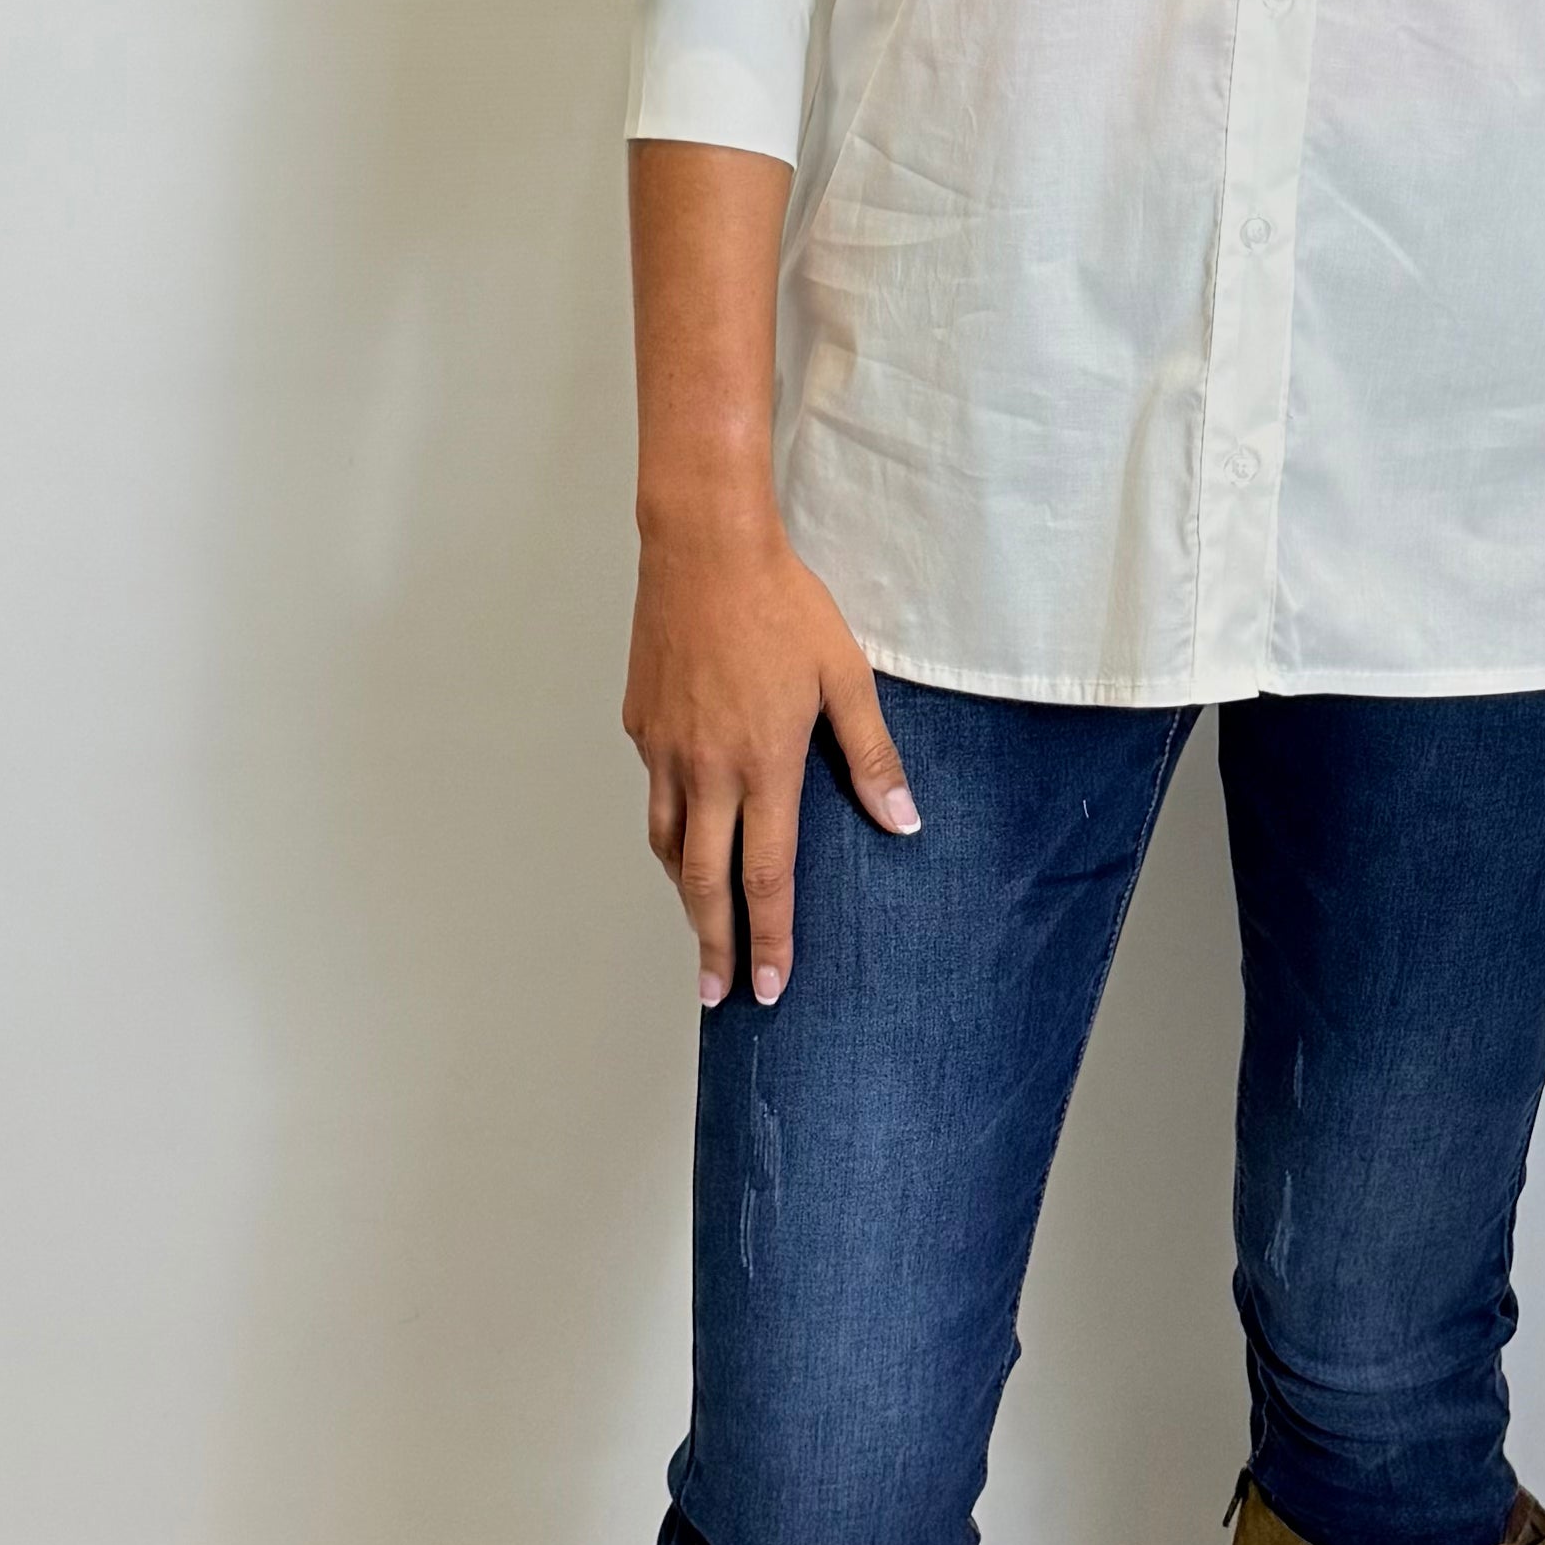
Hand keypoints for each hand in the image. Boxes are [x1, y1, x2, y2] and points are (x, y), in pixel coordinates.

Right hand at [624, 513, 916, 1007]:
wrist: (703, 547)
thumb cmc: (782, 605)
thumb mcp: (845, 677)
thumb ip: (872, 756)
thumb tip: (902, 820)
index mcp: (764, 765)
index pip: (767, 877)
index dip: (770, 939)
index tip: (770, 987)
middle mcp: (707, 770)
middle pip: (706, 884)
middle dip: (714, 947)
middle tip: (717, 996)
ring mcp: (666, 750)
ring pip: (670, 845)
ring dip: (687, 894)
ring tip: (703, 926)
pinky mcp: (641, 725)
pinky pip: (656, 795)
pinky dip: (671, 829)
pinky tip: (688, 833)